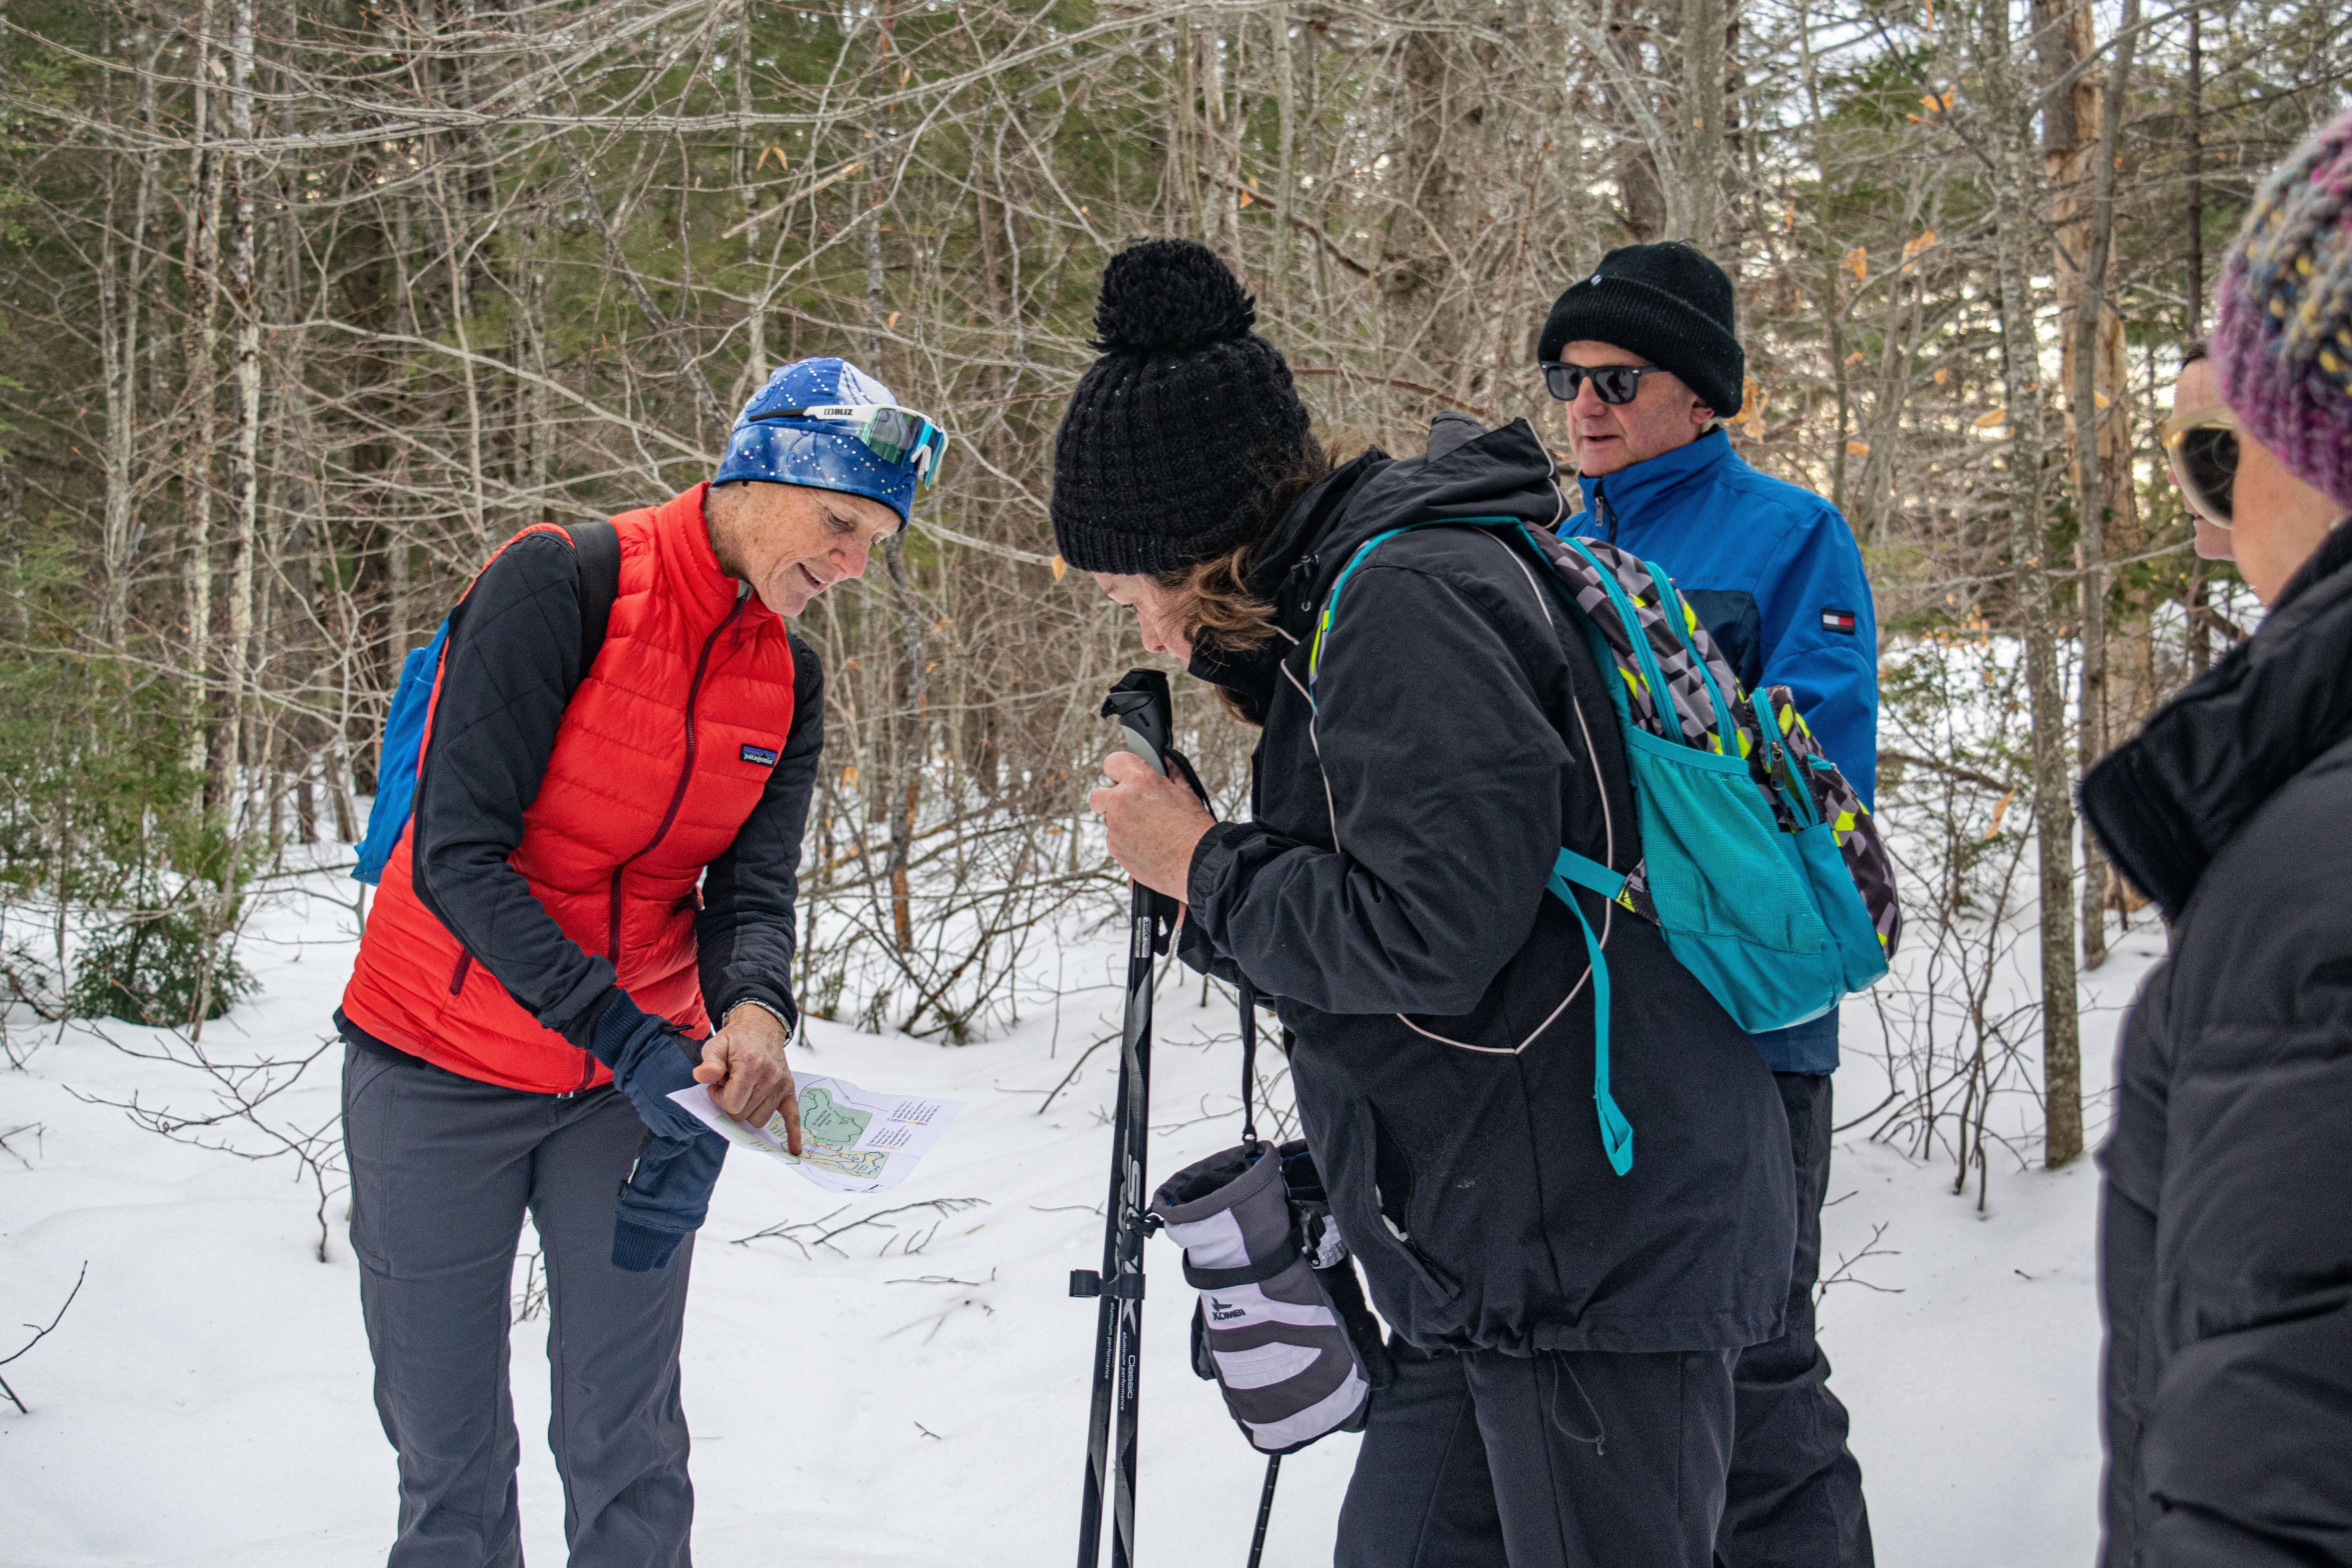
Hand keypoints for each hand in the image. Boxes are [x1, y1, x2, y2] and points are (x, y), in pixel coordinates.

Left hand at [694, 1005, 801, 1153]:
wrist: (761, 1028)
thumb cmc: (735, 1040)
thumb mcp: (716, 1044)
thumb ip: (709, 1062)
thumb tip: (702, 1077)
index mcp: (751, 1066)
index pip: (732, 1104)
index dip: (719, 1098)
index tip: (717, 1085)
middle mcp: (770, 1078)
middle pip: (743, 1115)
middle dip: (731, 1104)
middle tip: (729, 1085)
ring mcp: (781, 1086)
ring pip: (759, 1120)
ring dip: (748, 1111)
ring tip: (743, 1090)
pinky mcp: (789, 1091)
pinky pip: (793, 1117)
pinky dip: (793, 1134)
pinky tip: (794, 1149)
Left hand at [1087, 749, 1213, 902]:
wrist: (1197, 862)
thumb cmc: (1194, 827)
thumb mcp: (1186, 791)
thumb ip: (1170, 773)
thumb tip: (1164, 761)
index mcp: (1138, 780)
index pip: (1112, 762)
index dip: (1118, 769)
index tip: (1123, 776)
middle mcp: (1121, 801)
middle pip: (1097, 795)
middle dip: (1110, 799)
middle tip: (1131, 806)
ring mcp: (1114, 826)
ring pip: (1108, 820)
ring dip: (1121, 822)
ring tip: (1148, 831)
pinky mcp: (1114, 848)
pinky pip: (1114, 840)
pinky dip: (1126, 842)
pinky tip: (1148, 847)